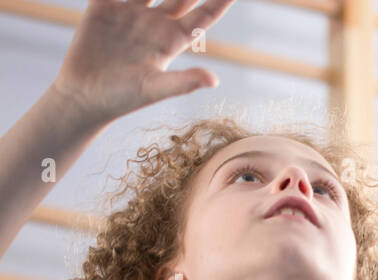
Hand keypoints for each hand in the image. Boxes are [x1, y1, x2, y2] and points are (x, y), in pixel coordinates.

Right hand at [51, 0, 236, 126]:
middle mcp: (156, 22)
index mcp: (173, 40)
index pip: (204, 15)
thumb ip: (182, 82)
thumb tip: (214, 80)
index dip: (219, 1)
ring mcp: (131, 13)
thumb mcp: (154, 89)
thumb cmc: (122, 98)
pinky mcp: (103, 7)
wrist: (84, 96)